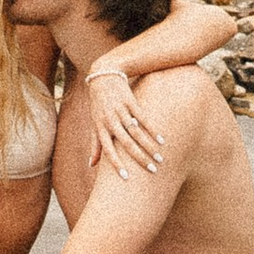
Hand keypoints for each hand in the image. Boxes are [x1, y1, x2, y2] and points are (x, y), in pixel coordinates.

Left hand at [84, 60, 160, 177]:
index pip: (108, 150)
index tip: (127, 178)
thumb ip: (95, 145)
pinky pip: (143, 117)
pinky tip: (161, 140)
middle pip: (126, 143)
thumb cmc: (98, 104)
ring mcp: (121, 110)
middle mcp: (110, 120)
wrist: (103, 76)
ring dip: (149, 146)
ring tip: (160, 158)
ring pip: (137, 132)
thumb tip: (91, 165)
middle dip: (140, 158)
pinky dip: (152, 129)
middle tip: (152, 171)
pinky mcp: (130, 101)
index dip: (117, 164)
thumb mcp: (95, 123)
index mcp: (101, 128)